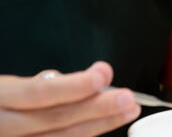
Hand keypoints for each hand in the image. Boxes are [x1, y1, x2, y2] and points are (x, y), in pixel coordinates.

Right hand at [0, 61, 140, 136]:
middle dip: (97, 108)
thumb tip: (88, 79)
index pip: (39, 93)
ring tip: (125, 110)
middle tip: (128, 98)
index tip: (104, 73)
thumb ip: (39, 84)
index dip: (74, 86)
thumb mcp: (6, 84)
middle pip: (55, 119)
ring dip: (97, 125)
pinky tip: (101, 128)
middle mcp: (2, 125)